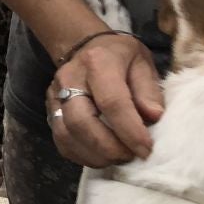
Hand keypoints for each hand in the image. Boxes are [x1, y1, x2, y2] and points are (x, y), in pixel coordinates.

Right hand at [47, 33, 164, 166]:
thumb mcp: (142, 63)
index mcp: (98, 62)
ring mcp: (54, 95)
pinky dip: (81, 155)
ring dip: (94, 155)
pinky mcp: (49, 110)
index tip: (146, 149)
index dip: (130, 130)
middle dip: (108, 147)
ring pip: (66, 134)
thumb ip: (149, 90)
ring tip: (118, 157)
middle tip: (131, 156)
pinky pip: (60, 141)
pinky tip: (101, 156)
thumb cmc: (120, 56)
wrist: (84, 46)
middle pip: (80, 121)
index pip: (111, 102)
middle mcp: (69, 78)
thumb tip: (154, 117)